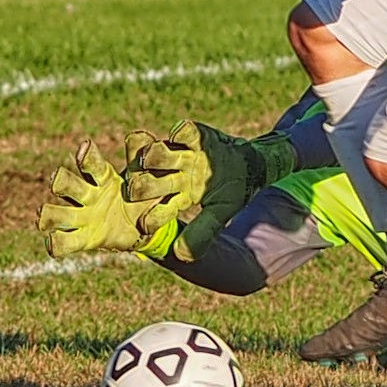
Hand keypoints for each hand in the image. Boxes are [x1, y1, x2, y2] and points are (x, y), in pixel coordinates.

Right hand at [37, 143, 143, 258]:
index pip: (91, 163)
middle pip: (65, 183)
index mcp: (104, 178)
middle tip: (58, 181)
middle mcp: (87, 195)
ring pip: (56, 212)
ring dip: (49, 213)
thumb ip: (145, 163)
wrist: (148, 228)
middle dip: (60, 181)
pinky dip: (55, 243)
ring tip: (42, 217)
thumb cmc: (146, 198)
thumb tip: (140, 135)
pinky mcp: (84, 239)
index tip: (85, 148)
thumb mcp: (151, 181)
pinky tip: (51, 242)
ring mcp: (82, 217)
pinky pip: (64, 242)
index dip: (87, 156)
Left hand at [121, 120, 270, 256]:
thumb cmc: (232, 192)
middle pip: (149, 180)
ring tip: (151, 158)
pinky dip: (180, 132)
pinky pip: (183, 131)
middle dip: (142, 185)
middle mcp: (173, 175)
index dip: (153, 216)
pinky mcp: (194, 135)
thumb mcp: (220, 213)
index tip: (146, 224)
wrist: (251, 165)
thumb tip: (181, 256)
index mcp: (177, 197)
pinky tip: (179, 135)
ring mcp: (181, 154)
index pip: (158, 209)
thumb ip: (202, 232)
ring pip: (159, 154)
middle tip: (135, 188)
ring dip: (154, 157)